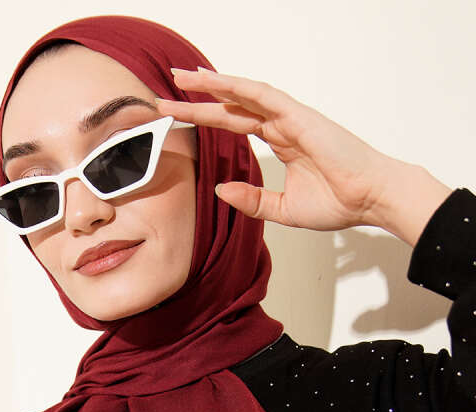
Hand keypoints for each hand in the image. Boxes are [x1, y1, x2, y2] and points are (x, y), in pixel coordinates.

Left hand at [156, 69, 404, 232]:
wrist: (370, 199)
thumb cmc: (339, 202)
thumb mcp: (283, 209)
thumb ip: (252, 200)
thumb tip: (221, 190)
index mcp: (281, 142)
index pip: (235, 125)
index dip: (206, 119)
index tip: (178, 118)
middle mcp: (283, 125)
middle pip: (232, 107)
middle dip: (199, 99)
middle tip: (166, 93)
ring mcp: (291, 118)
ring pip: (244, 95)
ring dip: (213, 85)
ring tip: (183, 78)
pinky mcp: (300, 117)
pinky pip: (264, 97)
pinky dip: (239, 88)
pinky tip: (217, 83)